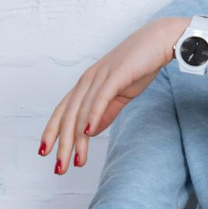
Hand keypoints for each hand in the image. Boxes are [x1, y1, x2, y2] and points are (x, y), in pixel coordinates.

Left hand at [39, 16, 187, 174]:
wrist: (161, 40)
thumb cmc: (140, 65)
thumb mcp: (120, 94)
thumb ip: (105, 112)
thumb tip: (90, 131)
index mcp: (87, 83)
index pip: (63, 111)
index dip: (52, 132)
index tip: (47, 153)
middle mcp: (88, 79)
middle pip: (68, 115)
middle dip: (62, 144)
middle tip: (59, 168)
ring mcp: (101, 76)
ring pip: (81, 111)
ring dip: (76, 139)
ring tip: (75, 160)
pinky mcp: (116, 75)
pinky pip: (100, 99)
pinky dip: (92, 116)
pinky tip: (88, 133)